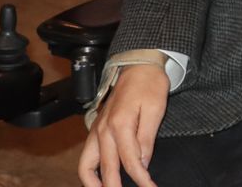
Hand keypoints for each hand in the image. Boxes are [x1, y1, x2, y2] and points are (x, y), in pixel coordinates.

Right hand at [79, 65, 167, 186]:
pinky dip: (90, 172)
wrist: (138, 65)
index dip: (141, 179)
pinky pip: (87, 157)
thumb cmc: (149, 84)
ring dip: (94, 184)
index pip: (130, 162)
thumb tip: (143, 163)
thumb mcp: (155, 109)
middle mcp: (103, 130)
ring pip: (86, 165)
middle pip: (106, 168)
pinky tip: (100, 180)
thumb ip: (147, 138)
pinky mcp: (96, 130)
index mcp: (120, 124)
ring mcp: (96, 130)